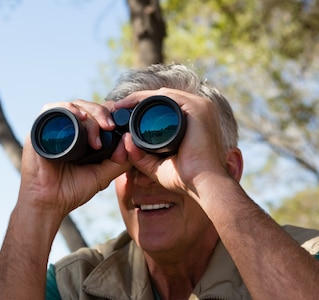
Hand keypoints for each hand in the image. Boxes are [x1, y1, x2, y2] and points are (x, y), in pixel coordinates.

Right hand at [18, 99, 130, 218]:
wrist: (48, 203)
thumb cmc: (71, 191)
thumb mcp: (102, 175)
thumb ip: (118, 162)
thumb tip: (129, 141)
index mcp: (80, 137)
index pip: (95, 114)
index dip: (109, 114)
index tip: (119, 123)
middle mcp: (66, 129)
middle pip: (86, 107)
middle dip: (102, 113)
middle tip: (110, 126)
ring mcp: (52, 128)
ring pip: (73, 106)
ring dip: (90, 113)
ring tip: (100, 128)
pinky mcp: (38, 129)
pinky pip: (51, 109)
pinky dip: (68, 108)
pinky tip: (80, 116)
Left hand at [114, 88, 242, 198]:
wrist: (202, 184)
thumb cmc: (185, 179)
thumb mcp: (156, 165)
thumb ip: (140, 155)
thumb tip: (125, 141)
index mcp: (193, 120)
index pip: (163, 107)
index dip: (140, 108)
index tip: (120, 115)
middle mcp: (198, 110)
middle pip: (161, 98)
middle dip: (136, 101)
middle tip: (116, 109)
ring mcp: (200, 106)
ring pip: (162, 95)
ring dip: (138, 98)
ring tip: (120, 107)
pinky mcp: (198, 108)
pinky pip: (167, 96)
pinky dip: (146, 98)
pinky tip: (130, 105)